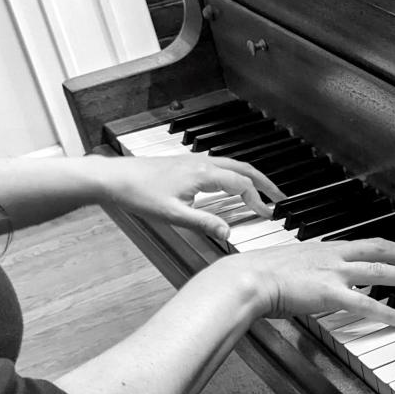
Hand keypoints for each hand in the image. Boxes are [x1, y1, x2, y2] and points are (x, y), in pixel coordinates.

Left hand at [95, 155, 284, 238]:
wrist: (114, 178)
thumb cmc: (138, 193)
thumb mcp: (173, 215)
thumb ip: (204, 223)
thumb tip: (228, 233)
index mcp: (203, 174)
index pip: (242, 184)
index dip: (258, 200)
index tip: (268, 213)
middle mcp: (202, 163)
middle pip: (244, 169)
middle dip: (265, 183)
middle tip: (280, 197)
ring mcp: (194, 161)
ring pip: (233, 164)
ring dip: (251, 177)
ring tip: (262, 191)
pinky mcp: (186, 163)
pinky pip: (221, 165)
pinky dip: (235, 174)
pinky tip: (232, 185)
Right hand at [224, 238, 394, 326]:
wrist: (246, 277)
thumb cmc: (258, 273)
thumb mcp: (290, 265)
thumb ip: (308, 270)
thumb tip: (313, 280)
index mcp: (326, 248)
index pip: (368, 243)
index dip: (392, 247)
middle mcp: (334, 256)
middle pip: (382, 252)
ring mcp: (334, 273)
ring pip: (382, 273)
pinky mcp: (330, 293)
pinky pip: (367, 304)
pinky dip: (389, 312)